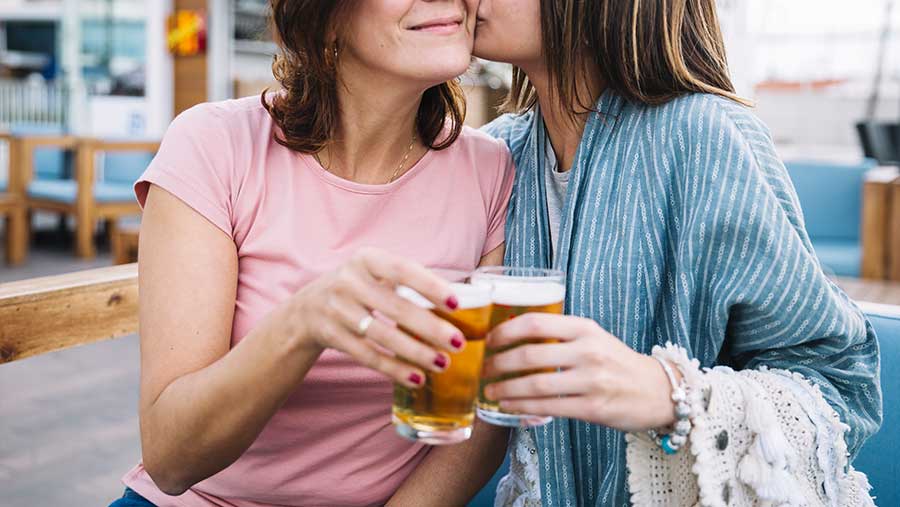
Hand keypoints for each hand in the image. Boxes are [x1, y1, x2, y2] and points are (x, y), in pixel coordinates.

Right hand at [286, 248, 464, 387]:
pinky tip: (416, 378)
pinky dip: (394, 369)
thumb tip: (458, 302)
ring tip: (442, 363)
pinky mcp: (331, 335)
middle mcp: (348, 281)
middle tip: (457, 343)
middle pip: (395, 308)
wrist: (306, 309)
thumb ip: (407, 282)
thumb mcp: (374, 273)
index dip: (429, 286)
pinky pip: (367, 356)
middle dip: (430, 328)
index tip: (456, 303)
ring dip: (415, 352)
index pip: (402, 270)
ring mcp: (337, 309)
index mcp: (366, 259)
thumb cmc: (358, 289)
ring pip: (382, 336)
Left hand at [482, 314, 677, 431]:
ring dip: (506, 389)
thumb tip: (512, 337)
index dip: (504, 332)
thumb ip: (559, 335)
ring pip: (536, 385)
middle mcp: (588, 351)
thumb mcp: (593, 337)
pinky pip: (549, 408)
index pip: (535, 323)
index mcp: (584, 328)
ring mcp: (592, 380)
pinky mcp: (593, 408)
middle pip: (530, 356)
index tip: (488, 341)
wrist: (658, 391)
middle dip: (498, 364)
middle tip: (483, 369)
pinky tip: (508, 406)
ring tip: (490, 391)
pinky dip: (523, 407)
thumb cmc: (616, 362)